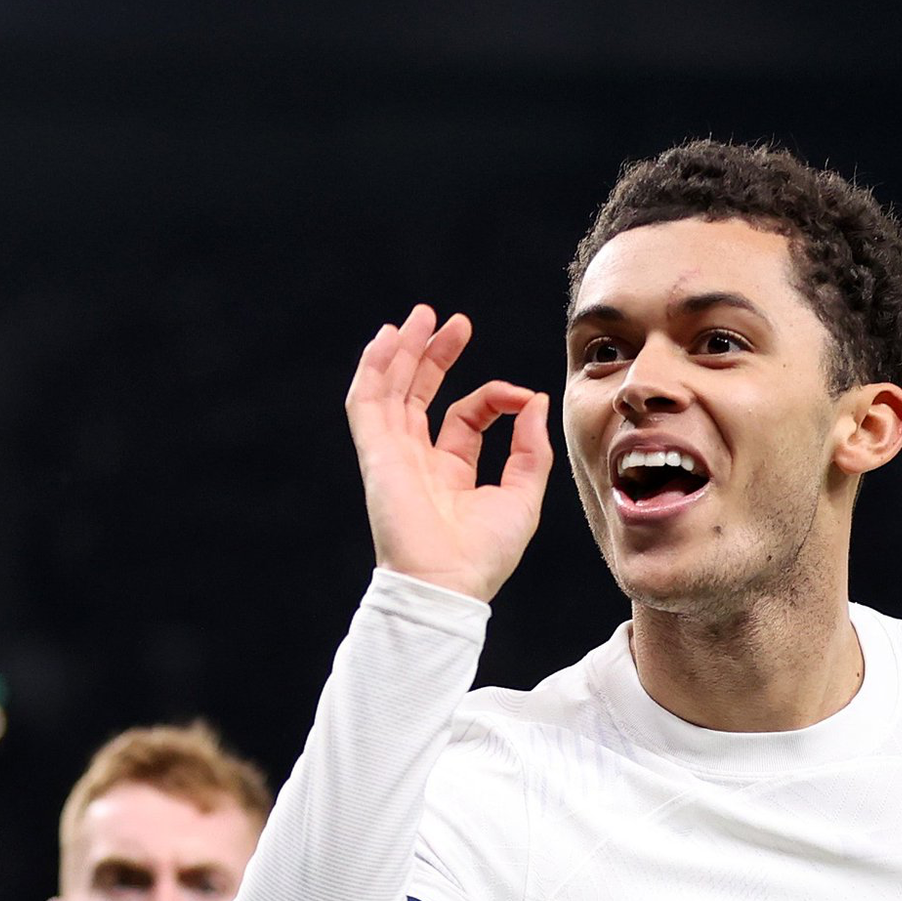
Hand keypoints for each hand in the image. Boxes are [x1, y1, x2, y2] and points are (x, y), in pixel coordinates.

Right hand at [344, 303, 553, 603]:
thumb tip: (534, 401)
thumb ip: (530, 449)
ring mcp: (393, 456)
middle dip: (436, 355)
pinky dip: (374, 369)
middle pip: (421, 395)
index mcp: (451, 473)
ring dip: (404, 351)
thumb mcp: (523, 497)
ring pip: (392, 391)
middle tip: (454, 321)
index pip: (466, 417)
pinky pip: (367, 403)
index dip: (493, 397)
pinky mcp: (376, 455)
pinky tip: (388, 339)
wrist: (447, 584)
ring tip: (420, 316)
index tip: (521, 396)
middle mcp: (418, 461)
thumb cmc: (483, 555)